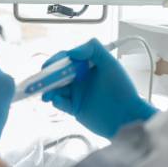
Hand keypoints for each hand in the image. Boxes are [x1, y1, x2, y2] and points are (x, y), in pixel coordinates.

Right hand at [41, 38, 156, 138]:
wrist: (127, 117)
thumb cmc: (122, 88)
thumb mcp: (110, 63)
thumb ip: (93, 49)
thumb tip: (71, 51)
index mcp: (86, 65)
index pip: (66, 59)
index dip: (55, 60)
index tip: (48, 65)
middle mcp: (80, 78)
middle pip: (58, 74)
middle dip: (47, 76)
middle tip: (41, 80)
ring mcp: (77, 93)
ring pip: (56, 88)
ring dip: (49, 89)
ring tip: (47, 94)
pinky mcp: (75, 108)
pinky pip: (61, 103)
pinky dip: (56, 101)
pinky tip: (57, 101)